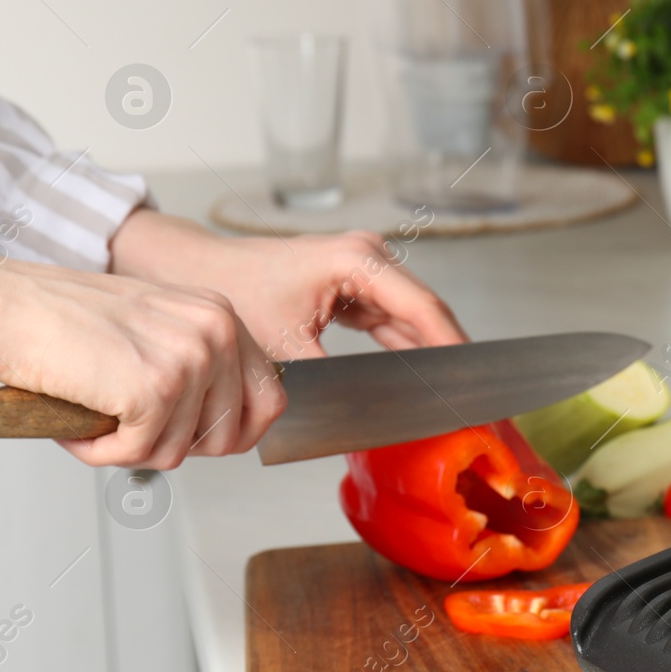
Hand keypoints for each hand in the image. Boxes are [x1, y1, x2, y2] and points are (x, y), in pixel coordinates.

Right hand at [0, 255, 284, 468]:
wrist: (5, 305)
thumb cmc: (66, 319)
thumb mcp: (159, 327)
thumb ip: (201, 364)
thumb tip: (226, 424)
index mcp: (222, 316)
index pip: (269, 399)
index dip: (233, 432)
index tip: (197, 438)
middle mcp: (216, 332)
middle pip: (230, 435)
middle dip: (178, 445)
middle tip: (133, 429)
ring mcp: (189, 359)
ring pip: (180, 451)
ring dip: (130, 448)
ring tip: (97, 416)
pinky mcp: (154, 390)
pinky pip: (139, 454)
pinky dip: (100, 452)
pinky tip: (78, 423)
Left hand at [109, 210, 466, 359]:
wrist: (196, 271)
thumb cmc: (234, 297)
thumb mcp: (288, 349)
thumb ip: (338, 381)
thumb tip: (379, 416)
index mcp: (358, 261)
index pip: (424, 310)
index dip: (454, 348)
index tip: (474, 382)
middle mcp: (369, 255)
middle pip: (425, 311)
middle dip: (448, 352)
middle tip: (470, 394)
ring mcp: (364, 265)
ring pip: (411, 316)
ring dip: (428, 350)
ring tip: (451, 389)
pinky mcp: (354, 280)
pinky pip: (391, 317)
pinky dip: (404, 344)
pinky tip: (418, 374)